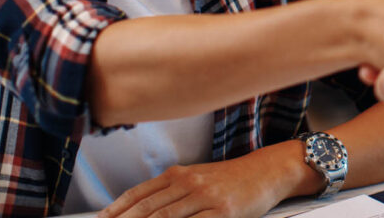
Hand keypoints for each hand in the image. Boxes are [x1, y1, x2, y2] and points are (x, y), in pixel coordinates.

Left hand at [98, 144, 299, 217]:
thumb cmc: (231, 178)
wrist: (267, 171)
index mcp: (179, 173)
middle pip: (147, 208)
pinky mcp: (222, 212)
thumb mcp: (198, 176)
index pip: (138, 193)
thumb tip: (143, 208)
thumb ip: (171, 190)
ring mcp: (205, 197)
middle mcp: (188, 183)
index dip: (116, 209)